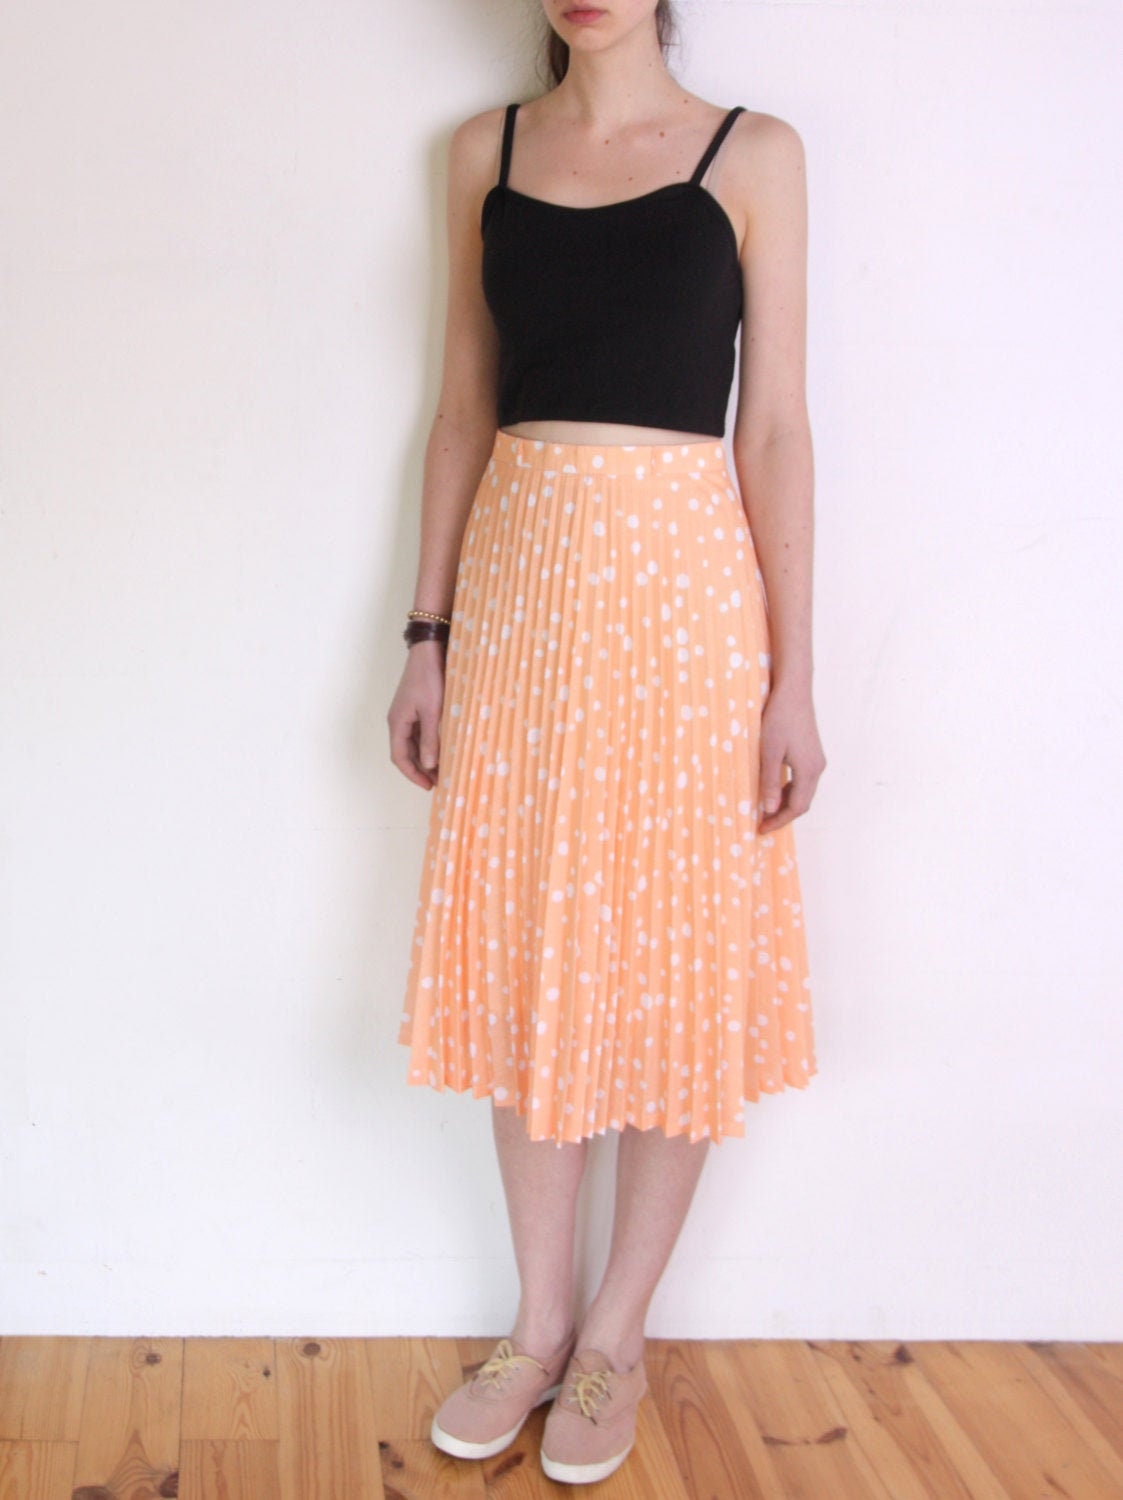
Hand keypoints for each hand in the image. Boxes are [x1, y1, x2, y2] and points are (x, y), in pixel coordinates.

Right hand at [387, 641, 445, 789]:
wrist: (429, 650)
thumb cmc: (429, 679)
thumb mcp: (432, 712)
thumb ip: (430, 739)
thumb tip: (428, 765)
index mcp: (397, 723)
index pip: (400, 757)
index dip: (413, 774)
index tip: (429, 786)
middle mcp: (398, 721)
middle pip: (406, 753)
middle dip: (420, 769)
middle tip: (439, 781)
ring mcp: (407, 714)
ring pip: (414, 743)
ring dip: (426, 757)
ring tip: (443, 768)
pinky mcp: (416, 707)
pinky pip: (420, 732)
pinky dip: (429, 744)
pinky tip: (443, 749)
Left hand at [756, 678, 825, 834]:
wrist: (793, 690)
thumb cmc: (778, 718)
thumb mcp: (769, 752)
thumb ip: (769, 782)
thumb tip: (769, 810)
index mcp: (809, 770)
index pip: (797, 807)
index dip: (779, 821)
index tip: (761, 829)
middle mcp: (818, 767)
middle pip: (803, 802)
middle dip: (782, 815)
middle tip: (761, 823)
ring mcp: (817, 760)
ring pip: (803, 791)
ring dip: (785, 803)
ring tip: (763, 808)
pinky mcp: (812, 753)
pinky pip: (802, 780)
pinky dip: (788, 790)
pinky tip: (772, 789)